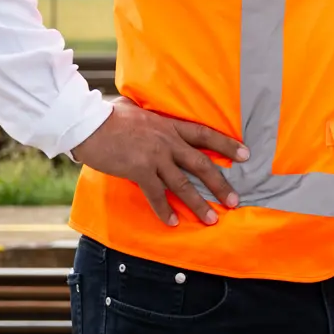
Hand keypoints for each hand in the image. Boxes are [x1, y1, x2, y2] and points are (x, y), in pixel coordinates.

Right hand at [69, 98, 248, 226]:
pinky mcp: (139, 170)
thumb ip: (150, 116)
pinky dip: (165, 210)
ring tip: (212, 219)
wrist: (86, 123)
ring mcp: (155, 156)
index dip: (227, 145)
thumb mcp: (137, 110)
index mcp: (169, 125)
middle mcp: (167, 141)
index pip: (205, 134)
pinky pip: (157, 195)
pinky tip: (173, 222)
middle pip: (201, 164)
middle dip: (220, 184)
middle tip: (234, 200)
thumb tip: (146, 112)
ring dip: (198, 204)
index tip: (246, 155)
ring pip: (183, 184)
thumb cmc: (108, 116)